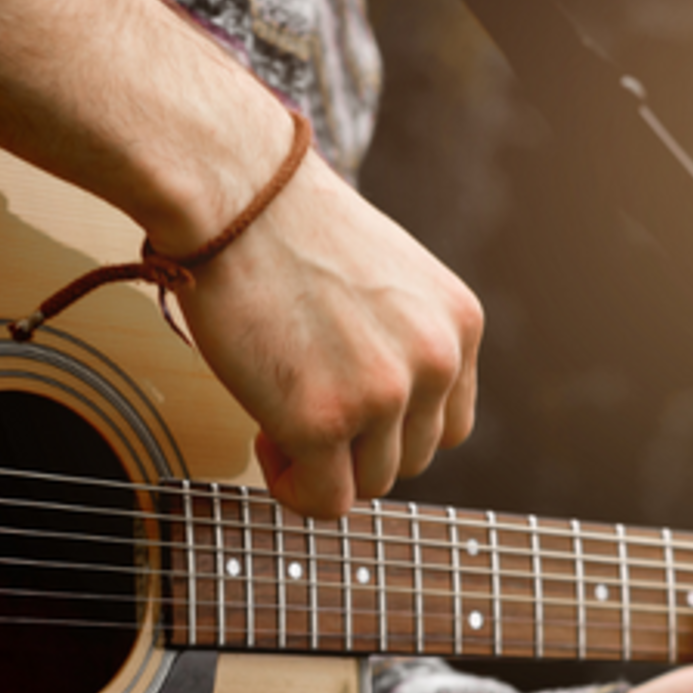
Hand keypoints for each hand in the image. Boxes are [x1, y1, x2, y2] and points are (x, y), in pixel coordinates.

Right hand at [174, 153, 481, 519]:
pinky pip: (324, 500)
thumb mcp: (386, 276)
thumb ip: (401, 337)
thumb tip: (377, 411)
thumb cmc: (286, 223)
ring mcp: (384, 394)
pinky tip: (264, 440)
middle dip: (356, 449)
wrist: (232, 191)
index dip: (391, 427)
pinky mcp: (324, 420)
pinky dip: (294, 489)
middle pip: (411, 459)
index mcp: (460, 322)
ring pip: (371, 484)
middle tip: (299, 407)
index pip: (448, 423)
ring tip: (277, 419)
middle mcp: (436, 360)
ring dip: (323, 467)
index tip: (343, 401)